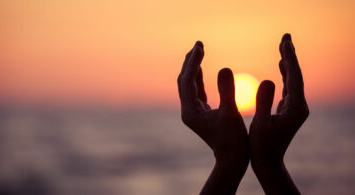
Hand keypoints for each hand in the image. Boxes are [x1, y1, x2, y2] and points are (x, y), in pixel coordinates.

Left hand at [178, 41, 247, 193]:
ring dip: (194, 68)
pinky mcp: (201, 113)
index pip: (187, 81)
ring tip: (198, 50)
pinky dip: (199, 78)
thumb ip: (227, 91)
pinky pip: (197, 91)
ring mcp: (193, 112)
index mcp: (190, 112)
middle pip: (184, 81)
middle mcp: (188, 111)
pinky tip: (201, 69)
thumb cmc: (233, 141)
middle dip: (190, 62)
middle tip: (198, 44)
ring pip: (189, 85)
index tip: (200, 47)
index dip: (193, 63)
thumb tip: (224, 67)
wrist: (232, 160)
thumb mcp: (231, 114)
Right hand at [249, 34, 308, 193]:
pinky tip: (282, 66)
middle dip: (290, 56)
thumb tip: (268, 79)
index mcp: (295, 108)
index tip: (284, 42)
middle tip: (285, 38)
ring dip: (288, 63)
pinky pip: (289, 87)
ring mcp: (296, 108)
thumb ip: (264, 102)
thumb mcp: (261, 125)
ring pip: (293, 80)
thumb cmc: (262, 147)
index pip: (294, 77)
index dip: (289, 58)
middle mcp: (299, 106)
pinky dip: (286, 74)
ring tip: (283, 47)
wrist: (268, 163)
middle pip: (296, 75)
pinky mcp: (290, 110)